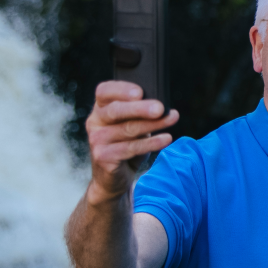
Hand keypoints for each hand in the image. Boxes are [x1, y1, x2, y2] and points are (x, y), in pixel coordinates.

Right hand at [85, 81, 177, 199]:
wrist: (113, 178)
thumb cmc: (126, 144)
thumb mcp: (132, 124)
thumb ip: (140, 112)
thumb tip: (163, 105)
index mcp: (100, 108)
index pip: (104, 91)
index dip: (121, 90)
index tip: (140, 92)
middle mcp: (95, 121)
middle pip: (116, 110)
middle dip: (140, 108)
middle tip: (160, 108)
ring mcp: (96, 140)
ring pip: (127, 129)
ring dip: (153, 124)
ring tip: (172, 119)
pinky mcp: (102, 156)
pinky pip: (130, 148)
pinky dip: (151, 143)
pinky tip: (166, 138)